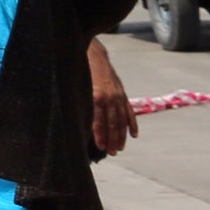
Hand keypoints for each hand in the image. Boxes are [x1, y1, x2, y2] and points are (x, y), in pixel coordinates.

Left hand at [84, 38, 133, 159]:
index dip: (100, 135)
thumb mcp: (77, 88)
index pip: (99, 121)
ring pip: (122, 120)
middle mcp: (109, 98)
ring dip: (122, 135)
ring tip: (120, 148)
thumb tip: (75, 124)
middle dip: (112, 139)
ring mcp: (118, 96)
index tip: (101, 147)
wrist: (95, 56)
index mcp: (96, 96)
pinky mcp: (123, 95)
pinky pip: (129, 112)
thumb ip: (79, 104)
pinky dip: (132, 124)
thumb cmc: (81, 74)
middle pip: (112, 123)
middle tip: (112, 153)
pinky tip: (134, 135)